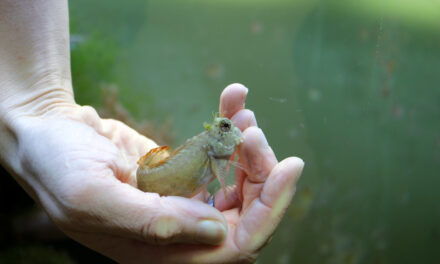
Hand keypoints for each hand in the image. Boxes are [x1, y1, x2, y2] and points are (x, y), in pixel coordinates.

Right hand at [7, 84, 302, 262]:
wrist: (47, 130)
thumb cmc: (57, 165)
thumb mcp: (93, 196)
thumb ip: (153, 223)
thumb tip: (218, 230)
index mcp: (157, 251)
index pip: (233, 247)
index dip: (268, 211)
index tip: (288, 168)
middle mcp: (177, 230)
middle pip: (244, 213)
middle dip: (260, 172)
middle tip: (253, 132)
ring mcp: (182, 199)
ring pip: (238, 183)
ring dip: (249, 147)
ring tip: (242, 114)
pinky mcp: (182, 170)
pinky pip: (219, 154)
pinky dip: (230, 128)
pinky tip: (233, 102)